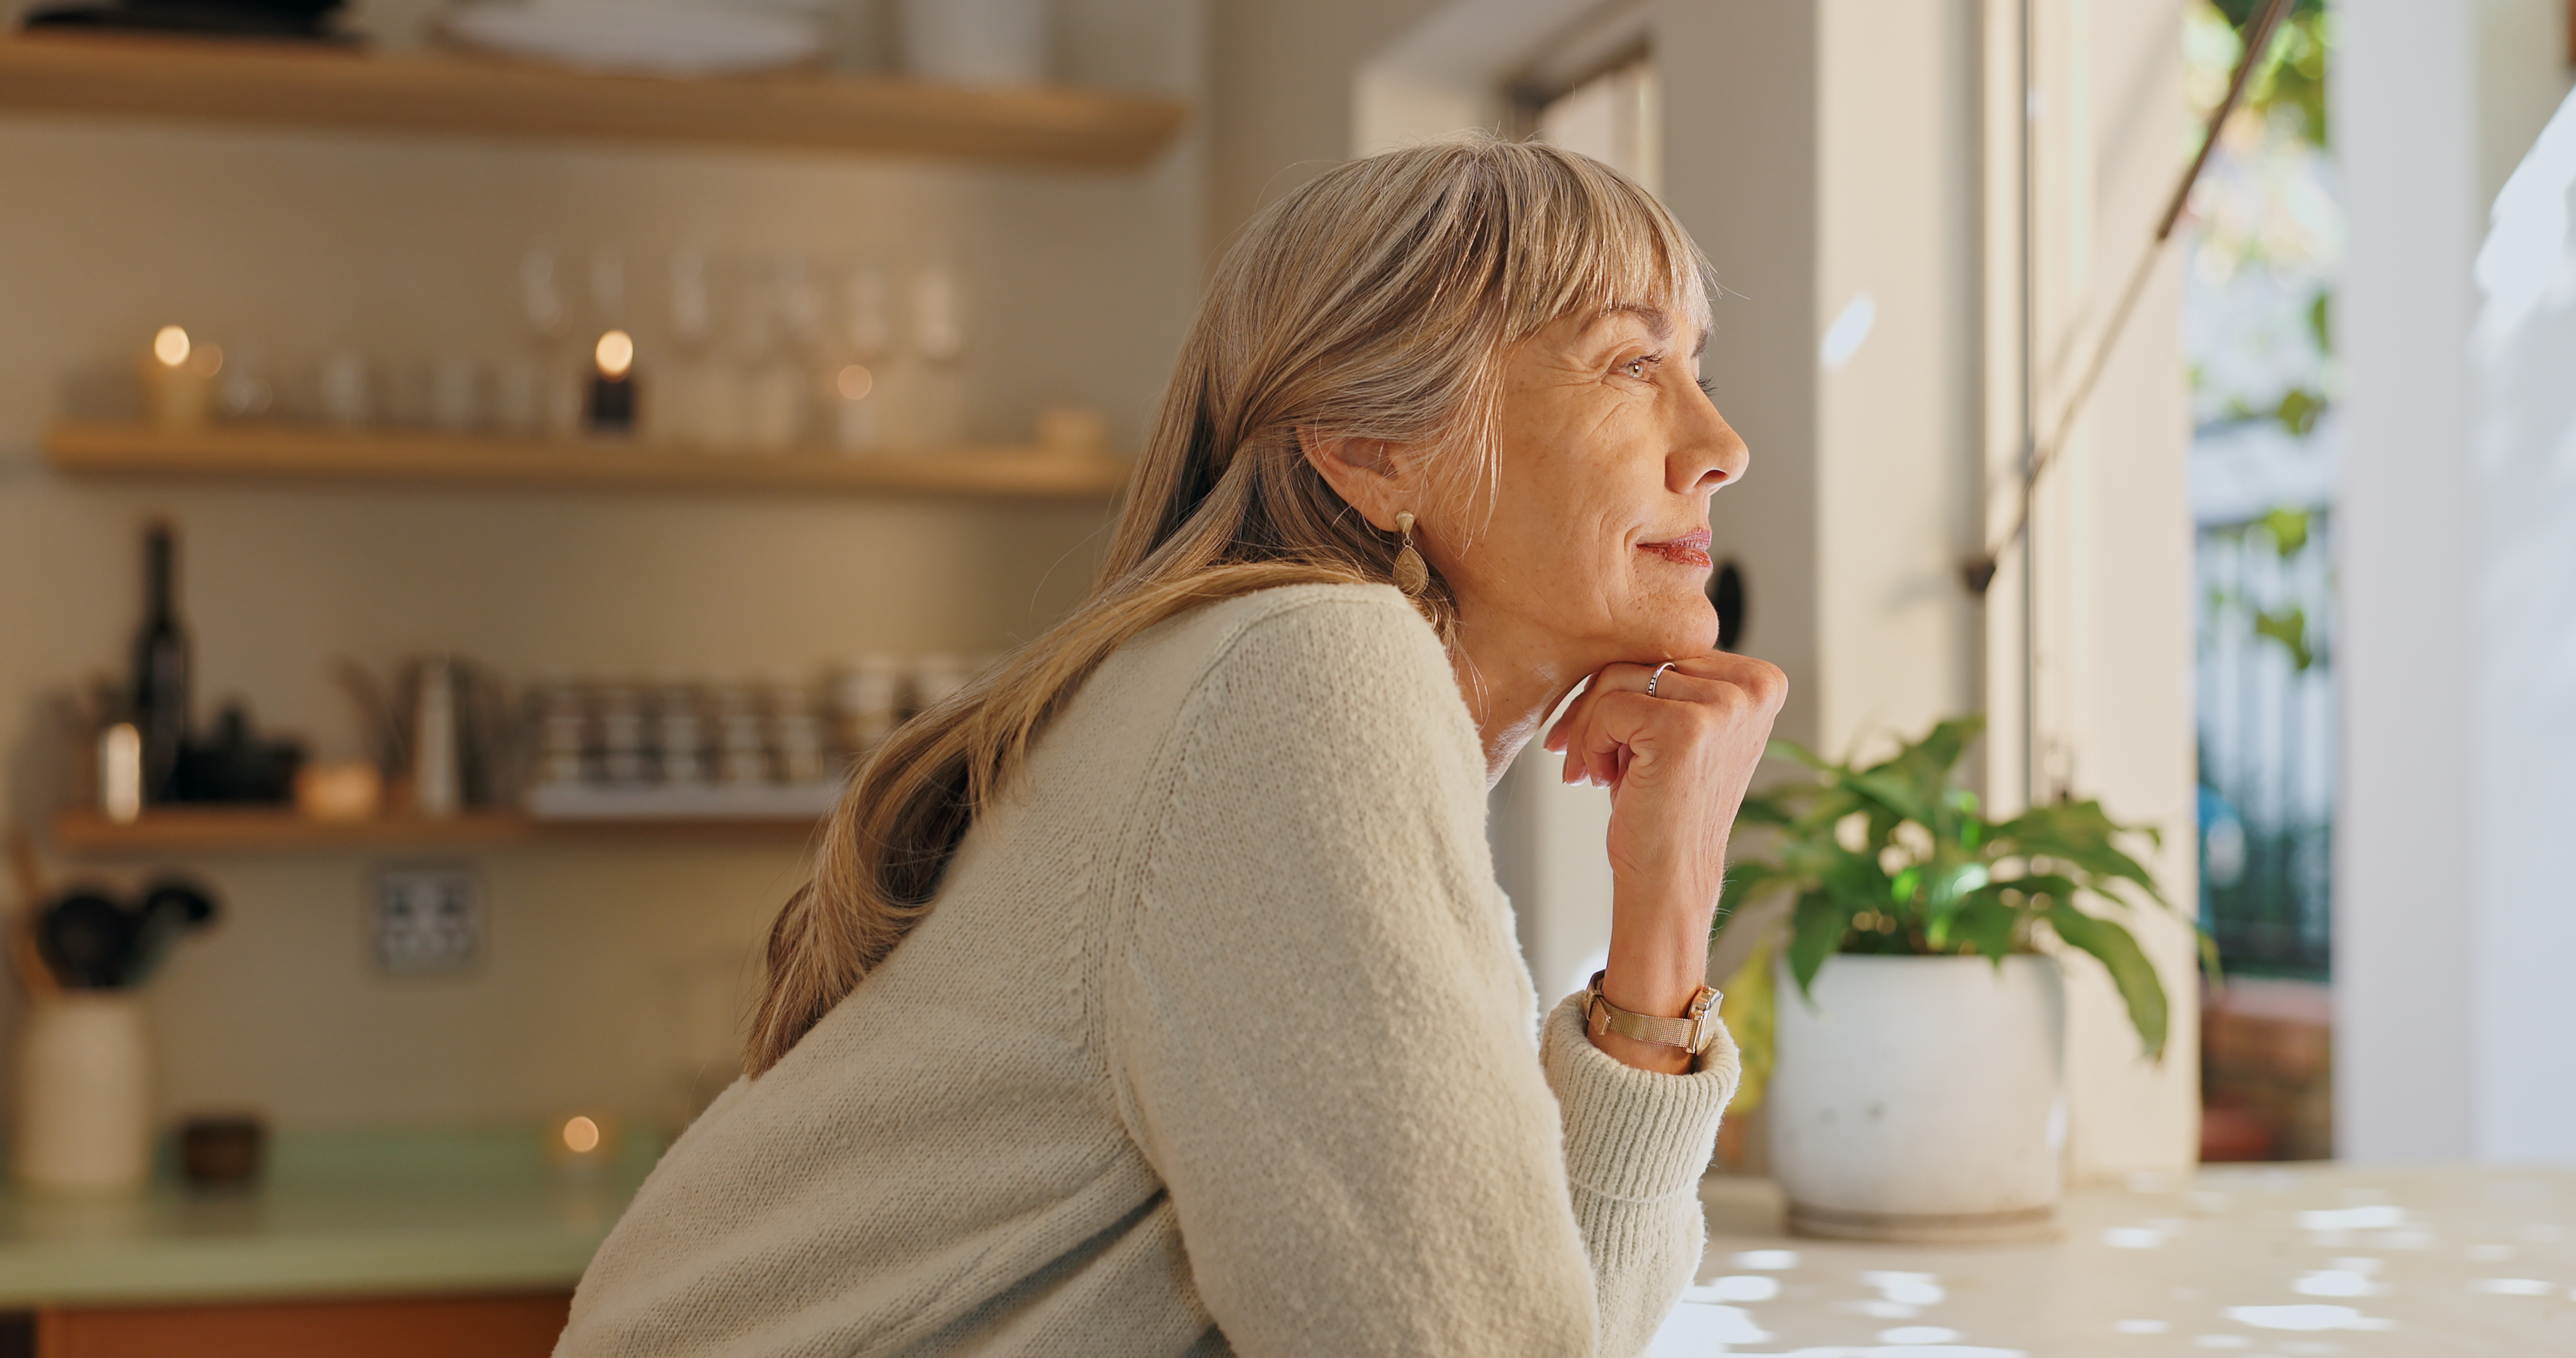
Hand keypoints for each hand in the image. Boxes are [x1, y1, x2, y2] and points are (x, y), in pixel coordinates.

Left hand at [1542, 653, 1787, 1071]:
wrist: (1669, 879)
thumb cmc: (1664, 806)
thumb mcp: (1679, 728)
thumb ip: (1669, 679)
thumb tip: (1609, 630)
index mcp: (1762, 681)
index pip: (1669, 648)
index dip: (1625, 686)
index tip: (1604, 732)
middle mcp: (1755, 687)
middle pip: (1643, 656)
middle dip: (1599, 704)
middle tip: (1581, 754)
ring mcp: (1725, 705)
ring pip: (1619, 677)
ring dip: (1592, 726)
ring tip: (1598, 771)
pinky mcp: (1687, 726)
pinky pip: (1609, 705)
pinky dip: (1591, 743)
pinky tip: (1602, 779)